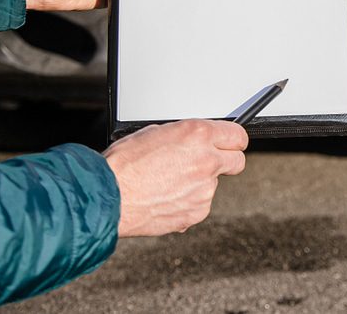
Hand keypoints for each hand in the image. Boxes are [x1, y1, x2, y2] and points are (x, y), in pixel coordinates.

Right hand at [103, 120, 248, 236]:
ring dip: (198, 183)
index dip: (232, 140)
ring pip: (213, 185)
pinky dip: (187, 202)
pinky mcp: (197, 212)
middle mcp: (207, 161)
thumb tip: (194, 141)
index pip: (238, 136)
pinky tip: (165, 198)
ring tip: (168, 183)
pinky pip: (199, 205)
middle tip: (207, 163)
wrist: (108, 197)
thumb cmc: (124, 164)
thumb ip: (185, 137)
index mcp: (199, 135)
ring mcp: (204, 189)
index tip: (229, 144)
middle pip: (237, 161)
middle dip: (225, 161)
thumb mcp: (155, 133)